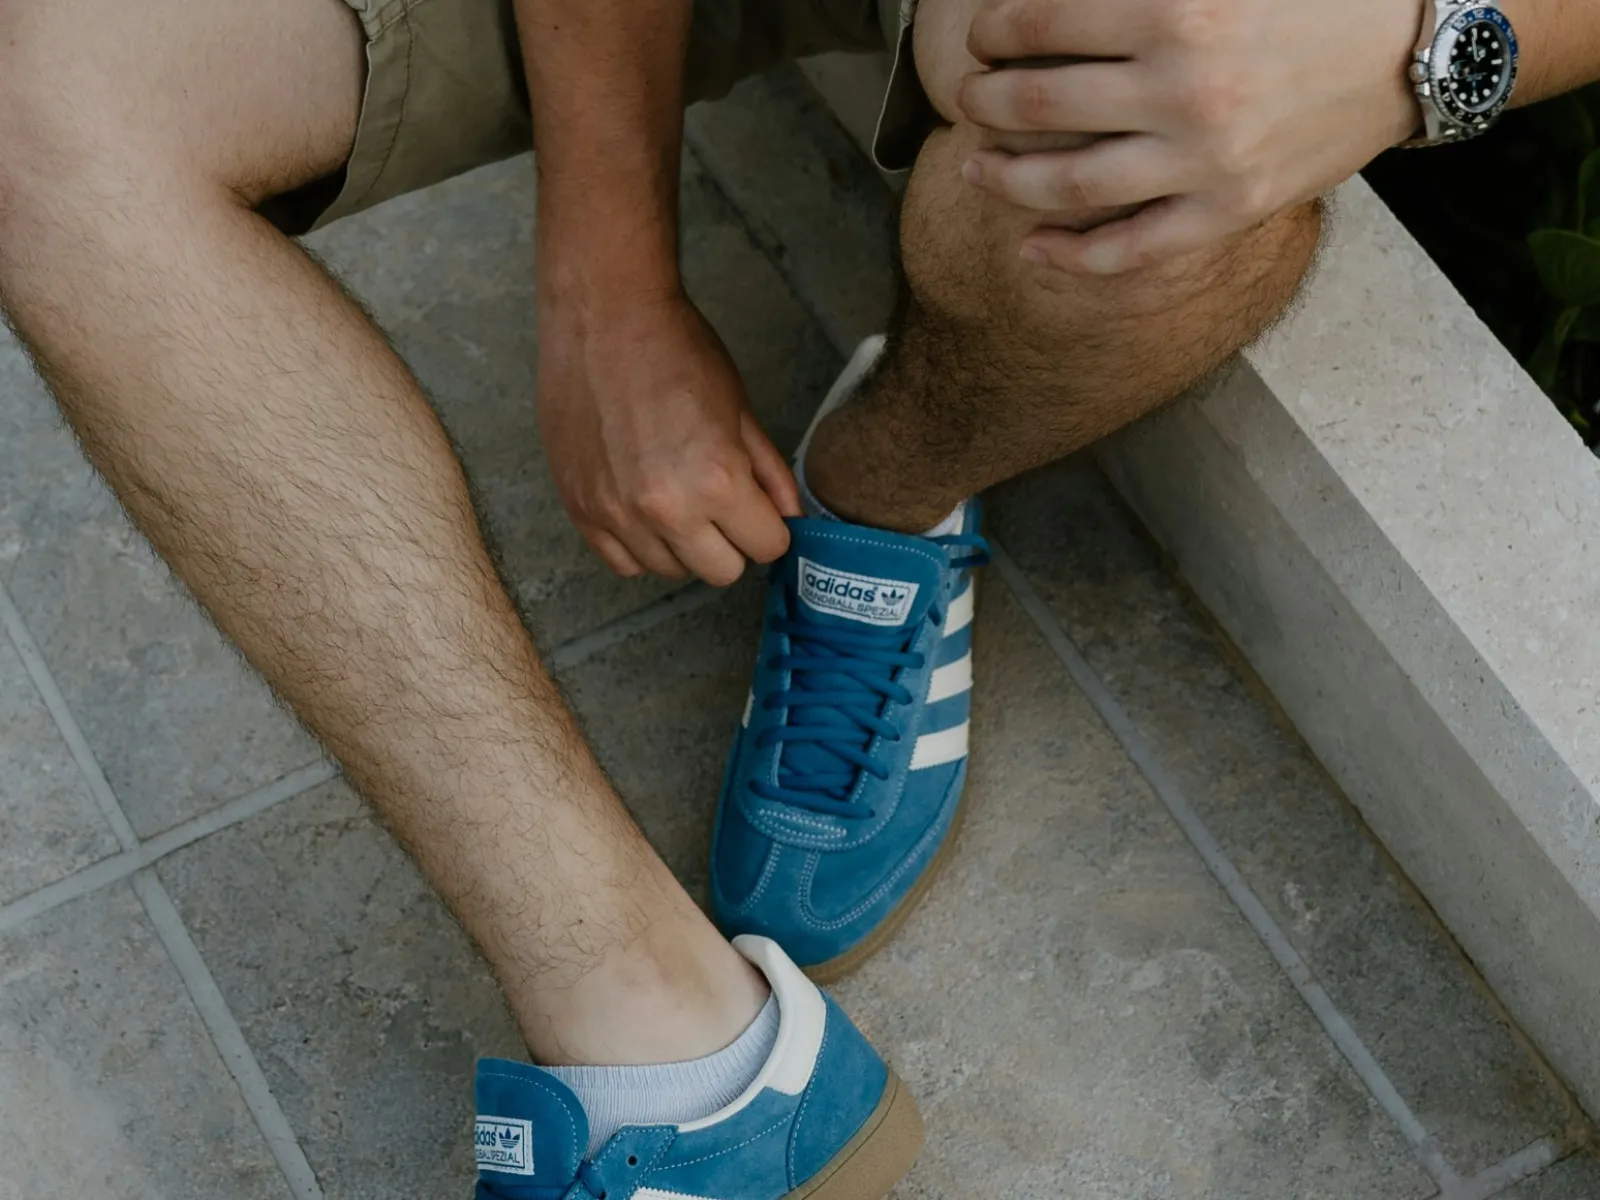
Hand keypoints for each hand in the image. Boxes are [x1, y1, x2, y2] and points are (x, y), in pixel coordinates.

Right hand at [538, 292, 799, 585]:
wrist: (602, 315)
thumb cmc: (676, 350)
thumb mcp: (740, 409)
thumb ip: (769, 473)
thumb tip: (790, 518)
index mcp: (717, 481)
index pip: (767, 547)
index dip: (768, 525)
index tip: (757, 505)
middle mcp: (666, 510)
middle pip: (722, 571)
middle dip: (730, 541)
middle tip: (718, 502)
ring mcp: (617, 514)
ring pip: (671, 571)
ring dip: (683, 544)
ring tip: (676, 494)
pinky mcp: (580, 510)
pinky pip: (623, 564)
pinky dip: (639, 545)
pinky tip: (643, 507)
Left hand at [956, 0, 1424, 271]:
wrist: (1415, 47)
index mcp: (1177, 8)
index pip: (1043, 22)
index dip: (995, 31)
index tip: (983, 37)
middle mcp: (1183, 89)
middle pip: (1039, 103)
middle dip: (985, 101)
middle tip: (968, 98)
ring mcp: (1205, 160)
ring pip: (1068, 184)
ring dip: (1004, 178)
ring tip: (974, 169)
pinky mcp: (1229, 210)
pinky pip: (1130, 250)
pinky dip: (1070, 255)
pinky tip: (1031, 246)